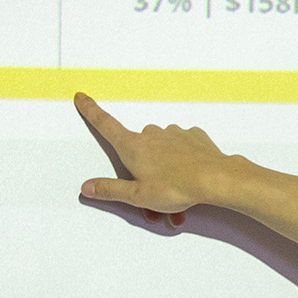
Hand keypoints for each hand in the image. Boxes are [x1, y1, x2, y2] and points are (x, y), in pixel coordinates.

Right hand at [73, 92, 228, 221]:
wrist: (215, 178)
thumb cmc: (177, 186)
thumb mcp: (138, 196)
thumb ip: (111, 190)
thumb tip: (88, 187)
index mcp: (133, 146)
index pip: (105, 125)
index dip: (91, 111)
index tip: (82, 98)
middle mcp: (152, 134)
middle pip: (139, 151)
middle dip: (144, 174)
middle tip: (154, 199)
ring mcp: (174, 133)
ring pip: (163, 154)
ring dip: (166, 173)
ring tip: (176, 197)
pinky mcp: (193, 137)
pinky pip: (182, 150)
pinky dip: (183, 165)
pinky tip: (190, 179)